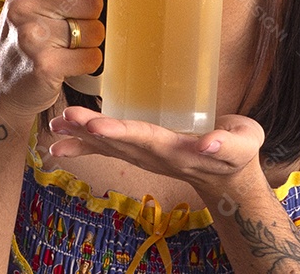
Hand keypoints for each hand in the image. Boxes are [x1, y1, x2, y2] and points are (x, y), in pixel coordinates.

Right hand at [0, 0, 105, 119]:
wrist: (3, 87)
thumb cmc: (30, 32)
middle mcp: (23, 3)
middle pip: (94, 1)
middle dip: (93, 17)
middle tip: (73, 26)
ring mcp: (31, 35)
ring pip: (96, 31)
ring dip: (91, 42)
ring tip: (68, 46)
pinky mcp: (43, 65)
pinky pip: (92, 58)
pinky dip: (88, 63)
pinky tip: (69, 63)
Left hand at [47, 106, 266, 196]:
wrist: (230, 180)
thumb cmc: (239, 153)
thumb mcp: (245, 143)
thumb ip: (228, 143)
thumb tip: (208, 143)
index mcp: (178, 149)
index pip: (145, 138)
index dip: (120, 132)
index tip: (97, 126)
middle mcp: (155, 155)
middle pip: (119, 142)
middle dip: (90, 131)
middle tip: (65, 120)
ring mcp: (146, 157)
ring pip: (109, 146)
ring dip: (80, 137)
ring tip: (55, 127)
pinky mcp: (141, 153)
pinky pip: (108, 150)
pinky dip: (82, 145)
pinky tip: (59, 141)